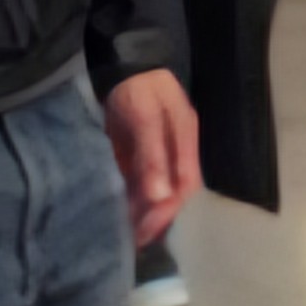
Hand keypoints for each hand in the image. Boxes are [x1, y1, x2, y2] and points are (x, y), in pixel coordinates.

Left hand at [105, 67, 199, 246]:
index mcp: (185, 140)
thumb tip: (160, 198)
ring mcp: (159, 153)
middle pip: (173, 192)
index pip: (185, 185)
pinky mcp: (142, 154)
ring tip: (126, 235)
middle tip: (134, 241)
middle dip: (156, 218)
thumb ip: (152, 156)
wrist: (121, 64)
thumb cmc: (135, 87)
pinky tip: (120, 214)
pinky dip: (132, 200)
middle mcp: (176, 150)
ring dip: (144, 213)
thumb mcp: (143, 117)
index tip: (147, 232)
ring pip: (157, 191)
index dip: (169, 211)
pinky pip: (140, 183)